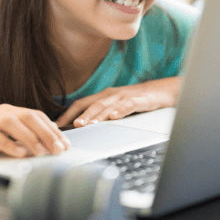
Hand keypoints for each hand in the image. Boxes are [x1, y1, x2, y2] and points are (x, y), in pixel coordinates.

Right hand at [0, 104, 70, 163]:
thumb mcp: (3, 134)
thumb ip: (21, 135)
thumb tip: (47, 141)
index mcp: (9, 111)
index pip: (37, 116)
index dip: (53, 128)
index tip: (65, 143)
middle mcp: (1, 112)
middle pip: (30, 117)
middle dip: (47, 134)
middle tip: (59, 150)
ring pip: (15, 124)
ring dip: (31, 138)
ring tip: (42, 153)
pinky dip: (10, 145)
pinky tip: (20, 154)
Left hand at [55, 76, 180, 127]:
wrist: (162, 91)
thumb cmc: (136, 100)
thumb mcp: (116, 106)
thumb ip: (100, 114)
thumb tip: (80, 128)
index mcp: (103, 96)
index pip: (81, 103)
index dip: (68, 113)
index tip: (57, 125)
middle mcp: (112, 95)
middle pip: (93, 104)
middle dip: (82, 116)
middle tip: (72, 126)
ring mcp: (126, 96)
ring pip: (109, 105)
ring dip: (98, 115)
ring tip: (89, 125)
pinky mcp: (141, 100)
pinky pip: (129, 105)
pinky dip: (121, 110)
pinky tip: (115, 117)